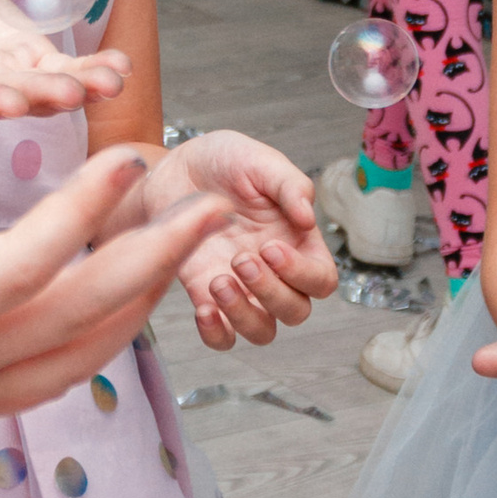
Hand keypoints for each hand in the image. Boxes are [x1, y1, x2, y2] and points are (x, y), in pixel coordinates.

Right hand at [0, 0, 128, 121]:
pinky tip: (120, 68)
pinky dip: (89, 67)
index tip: (8, 103)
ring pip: (39, 84)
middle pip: (3, 91)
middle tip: (72, 95)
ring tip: (111, 83)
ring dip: (76, 86)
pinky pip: (58, 66)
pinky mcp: (20, 54)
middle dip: (39, 95)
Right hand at [0, 98, 226, 476]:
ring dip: (145, 292)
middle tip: (211, 200)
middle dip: (155, 254)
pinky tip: (134, 296)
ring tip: (190, 238)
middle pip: (83, 313)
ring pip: (86, 350)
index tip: (127, 156)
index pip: (21, 266)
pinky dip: (111, 331)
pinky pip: (65, 370)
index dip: (81, 212)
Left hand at [116, 133, 336, 348]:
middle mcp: (274, 272)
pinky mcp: (206, 296)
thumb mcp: (260, 161)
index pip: (321, 280)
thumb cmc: (224, 161)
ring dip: (245, 315)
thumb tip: (309, 218)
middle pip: (295, 311)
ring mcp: (241, 288)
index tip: (271, 247)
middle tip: (240, 258)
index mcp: (297, 242)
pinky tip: (204, 307)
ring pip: (263, 331)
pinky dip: (216, 333)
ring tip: (218, 281)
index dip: (302, 274)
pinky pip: (222, 336)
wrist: (174, 169)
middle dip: (271, 292)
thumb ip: (289, 185)